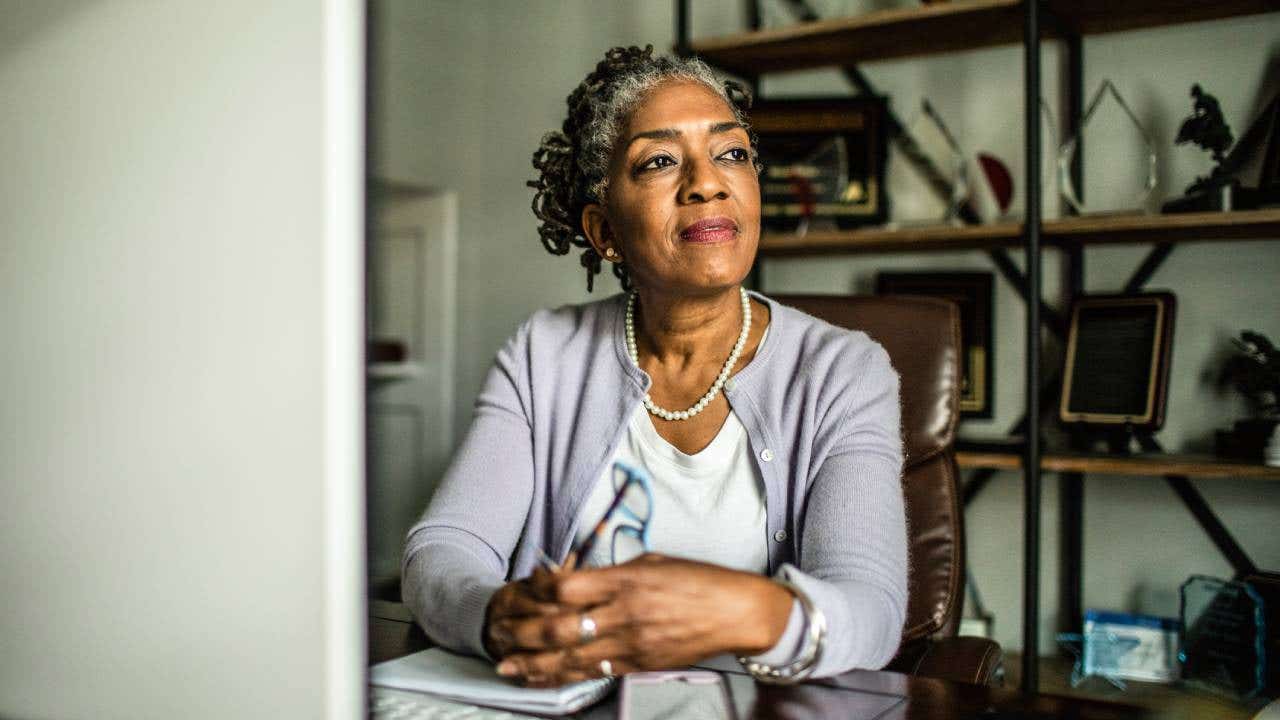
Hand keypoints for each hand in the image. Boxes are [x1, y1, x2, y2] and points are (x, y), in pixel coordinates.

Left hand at [491, 554, 792, 686]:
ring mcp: (631, 643)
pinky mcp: (639, 665)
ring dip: (533, 664)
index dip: (537, 588)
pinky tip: (542, 679)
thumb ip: (613, 572)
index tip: (523, 586)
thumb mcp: (653, 562)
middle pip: (559, 627)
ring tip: (505, 666)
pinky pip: (594, 674)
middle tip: (498, 632)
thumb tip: (577, 577)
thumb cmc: (697, 580)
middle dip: (523, 632)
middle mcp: (624, 613)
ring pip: (571, 658)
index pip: (566, 586)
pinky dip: (563, 677)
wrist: (736, 612)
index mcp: (626, 580)